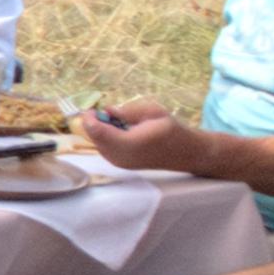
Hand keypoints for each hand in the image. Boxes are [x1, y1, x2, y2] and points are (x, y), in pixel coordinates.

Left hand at [79, 100, 197, 172]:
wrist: (183, 152)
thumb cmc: (170, 129)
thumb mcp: (153, 112)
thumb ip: (128, 111)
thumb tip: (107, 110)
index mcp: (130, 143)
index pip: (97, 132)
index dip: (90, 119)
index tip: (93, 109)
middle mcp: (121, 157)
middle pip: (94, 138)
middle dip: (94, 124)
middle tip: (104, 112)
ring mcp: (120, 163)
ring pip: (98, 144)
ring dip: (100, 131)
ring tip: (114, 121)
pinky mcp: (121, 165)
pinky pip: (104, 149)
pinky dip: (105, 138)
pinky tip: (118, 131)